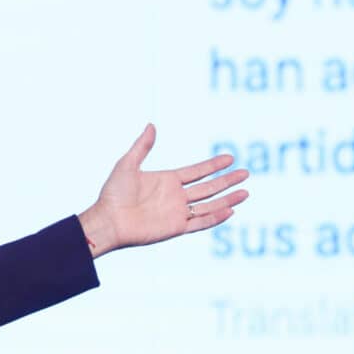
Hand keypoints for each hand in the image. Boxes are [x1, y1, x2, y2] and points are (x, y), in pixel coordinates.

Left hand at [78, 123, 247, 257]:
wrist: (108, 219)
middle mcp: (175, 196)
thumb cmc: (113, 192)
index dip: (213, 165)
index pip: (197, 171)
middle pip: (208, 187)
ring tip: (245, 192)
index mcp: (167, 180)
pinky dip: (215, 217)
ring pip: (209, 205)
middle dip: (226, 180)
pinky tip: (230, 210)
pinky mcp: (175, 228)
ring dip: (227, 198)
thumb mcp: (127, 164)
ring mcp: (177, 212)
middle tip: (245, 173)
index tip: (230, 158)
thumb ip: (142, 146)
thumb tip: (151, 125)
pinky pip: (200, 222)